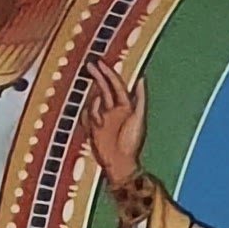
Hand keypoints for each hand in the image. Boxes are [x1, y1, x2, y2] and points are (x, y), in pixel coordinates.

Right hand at [86, 62, 147, 196]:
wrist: (119, 164)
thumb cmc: (132, 143)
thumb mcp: (138, 118)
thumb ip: (140, 98)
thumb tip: (142, 79)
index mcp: (125, 105)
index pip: (115, 84)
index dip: (108, 72)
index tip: (100, 62)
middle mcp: (113, 109)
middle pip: (103, 88)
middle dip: (97, 76)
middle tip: (90, 65)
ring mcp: (102, 117)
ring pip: (93, 101)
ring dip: (95, 107)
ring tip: (100, 122)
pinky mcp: (93, 126)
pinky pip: (86, 114)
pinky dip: (89, 116)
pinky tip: (95, 125)